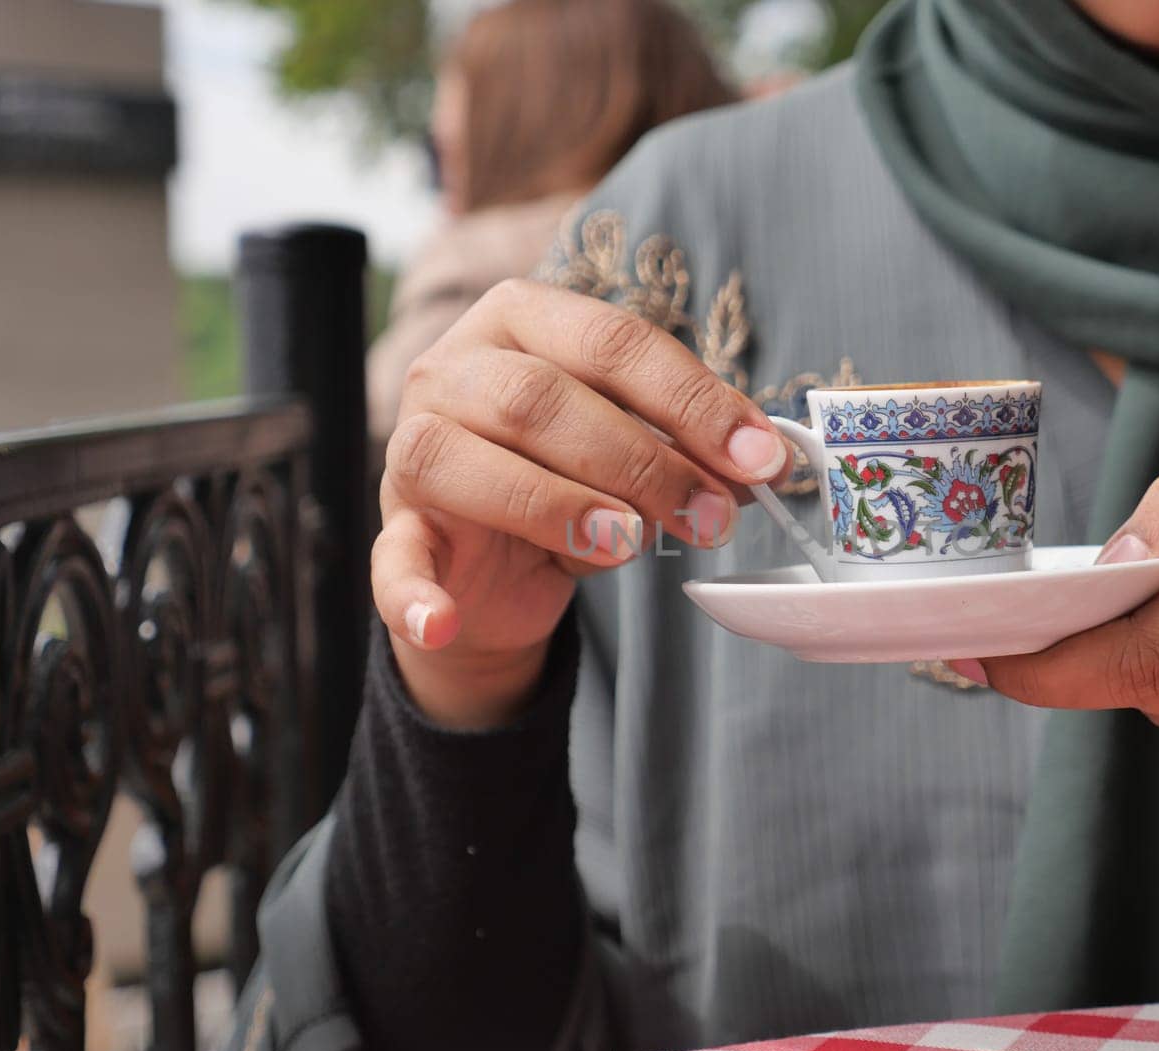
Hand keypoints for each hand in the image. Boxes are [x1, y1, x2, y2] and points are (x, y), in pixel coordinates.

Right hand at [374, 280, 789, 728]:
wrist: (493, 565)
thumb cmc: (573, 479)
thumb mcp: (638, 455)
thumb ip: (688, 449)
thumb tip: (765, 463)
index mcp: (522, 321)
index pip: (612, 340)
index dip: (692, 400)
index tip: (759, 457)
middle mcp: (454, 368)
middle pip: (541, 398)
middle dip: (641, 459)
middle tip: (710, 516)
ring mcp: (412, 447)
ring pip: (467, 459)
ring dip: (559, 505)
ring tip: (631, 545)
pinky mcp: (395, 529)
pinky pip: (393, 558)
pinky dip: (413, 595)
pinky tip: (443, 621)